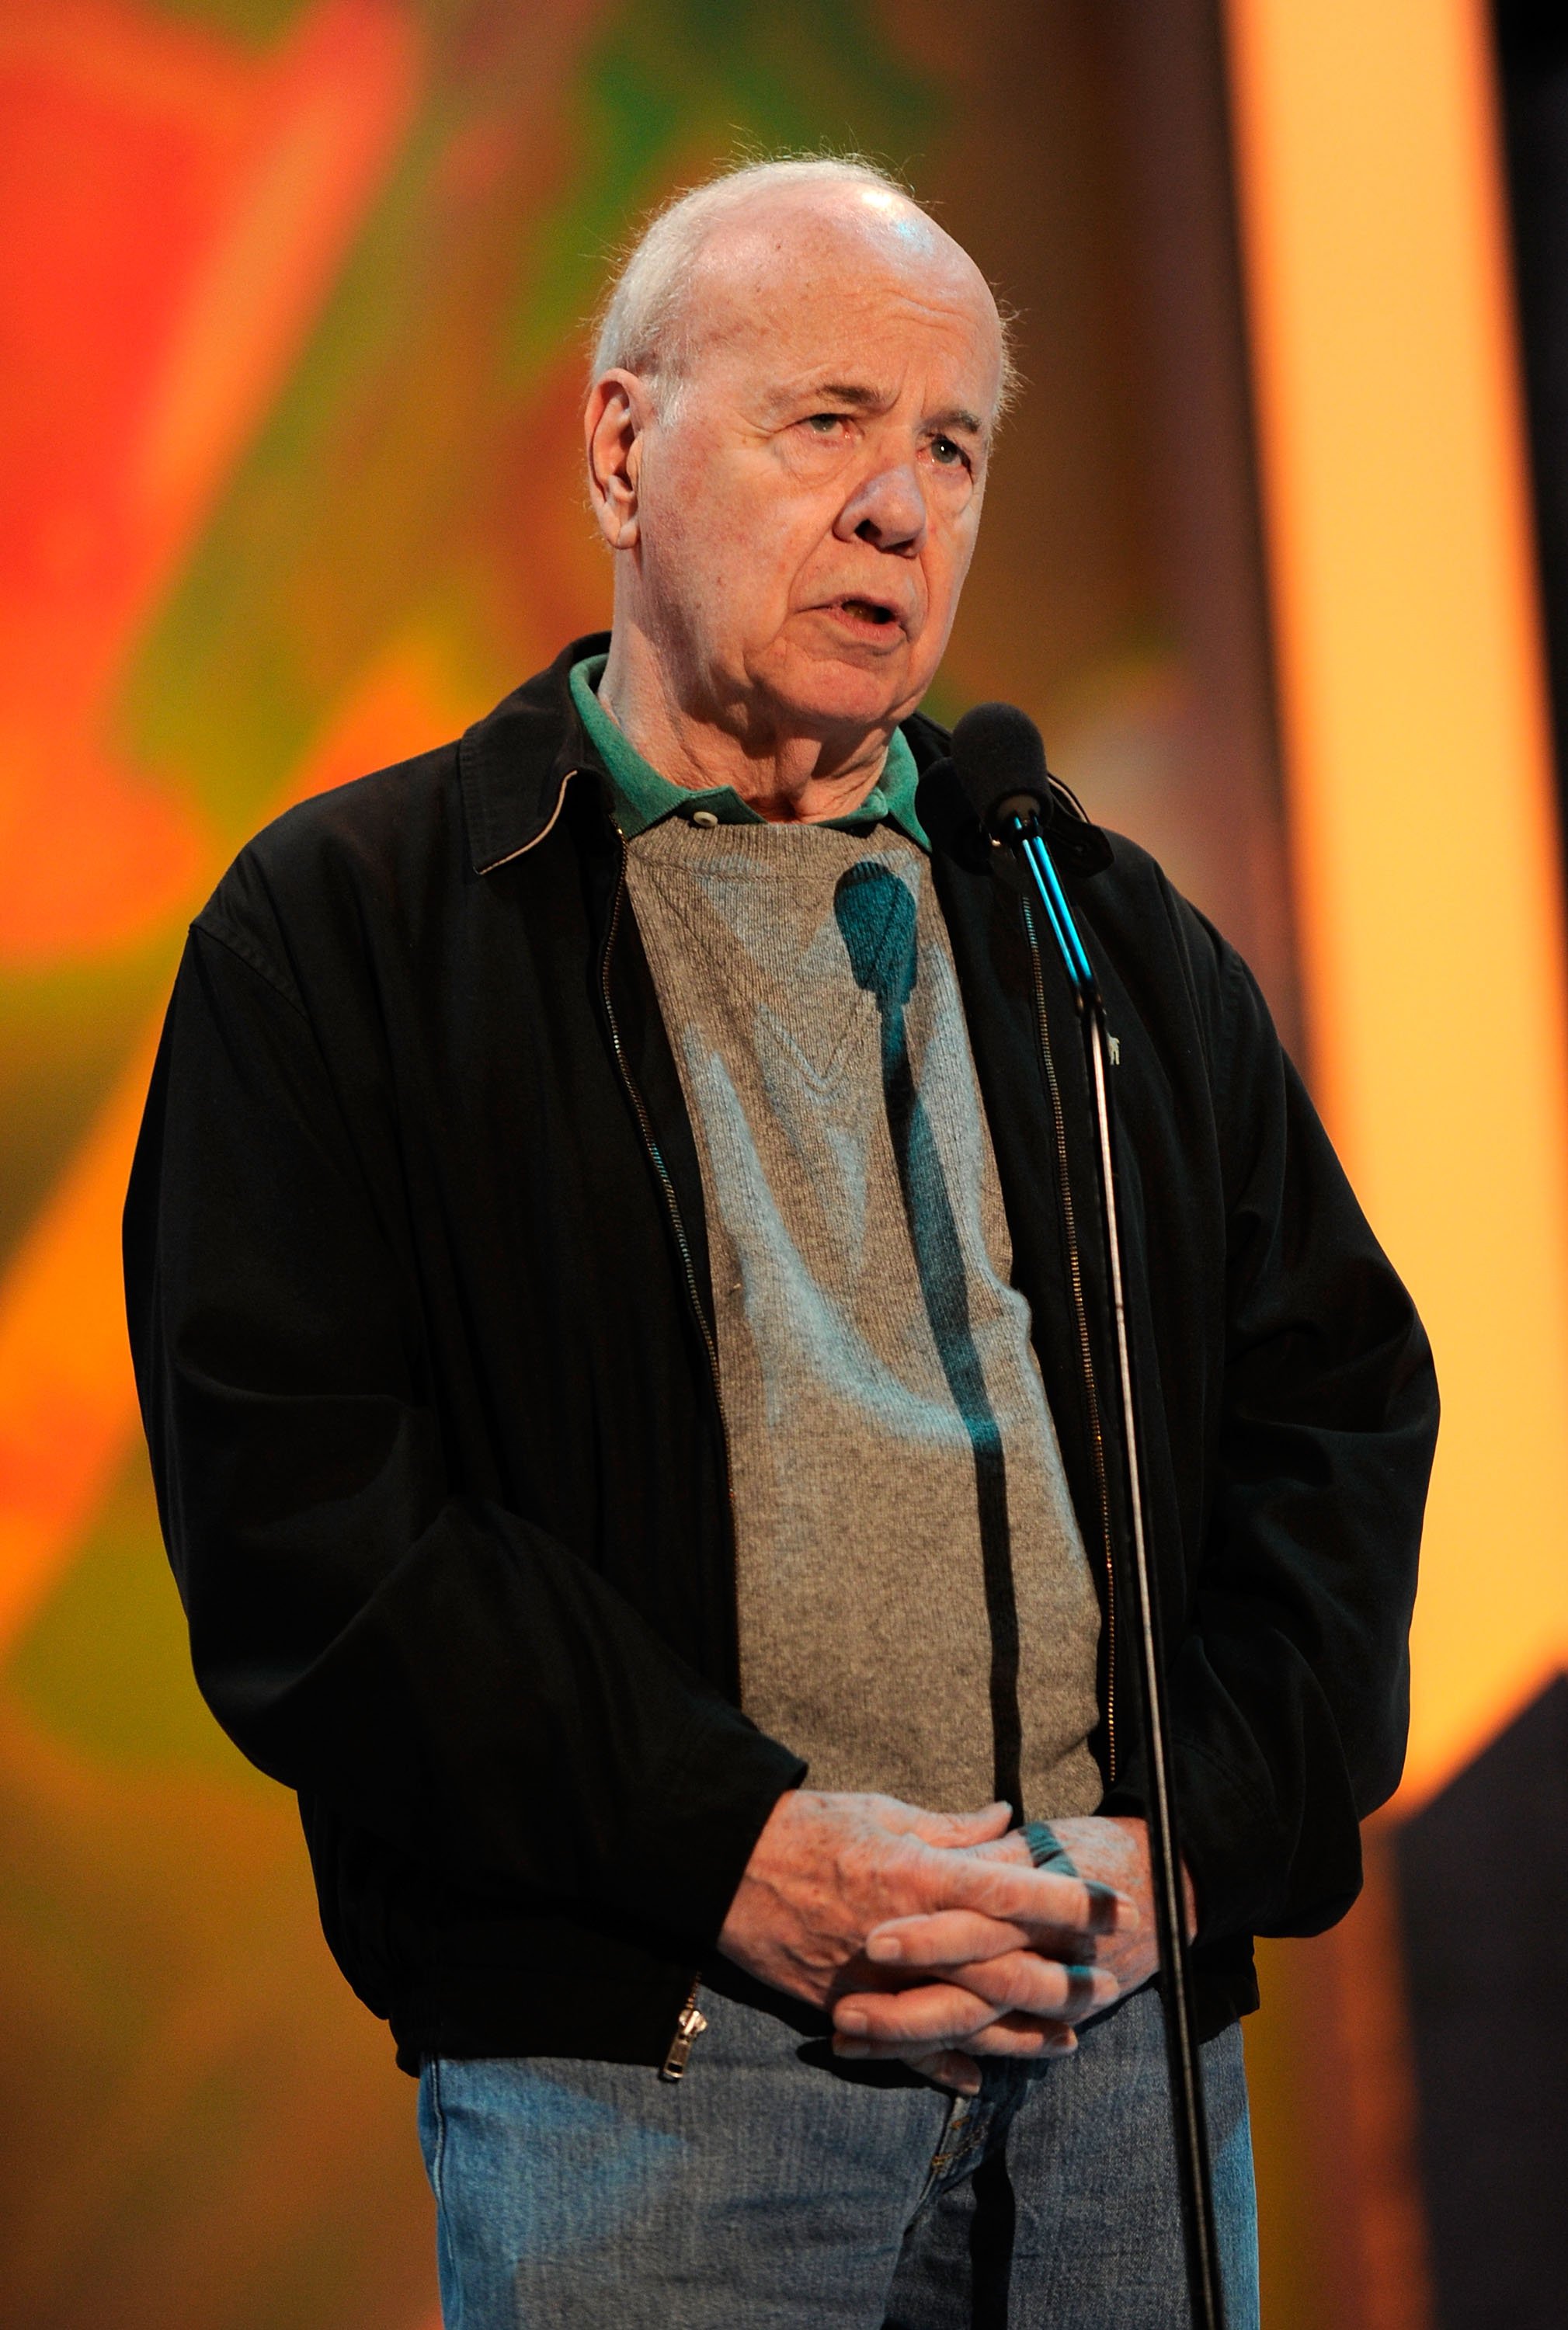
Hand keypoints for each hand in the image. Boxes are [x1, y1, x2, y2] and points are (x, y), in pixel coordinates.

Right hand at [719, 1790, 1133, 2092]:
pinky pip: (905, 2047)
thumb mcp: (883, 1811)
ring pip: (966, 2020)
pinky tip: (981, 2081)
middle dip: (1065, 1979)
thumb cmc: (807, 1825)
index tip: (1117, 1906)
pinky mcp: (847, 2005)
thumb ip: (951, 1828)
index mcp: (919, 1875)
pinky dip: (945, 2067)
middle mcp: (907, 1934)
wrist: (724, 1864)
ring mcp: (878, 1979)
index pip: (1014, 1892)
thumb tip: (1007, 1822)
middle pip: (1004, 1968)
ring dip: (1022, 2034)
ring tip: (1069, 2040)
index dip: (1072, 1902)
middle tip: (1109, 1983)